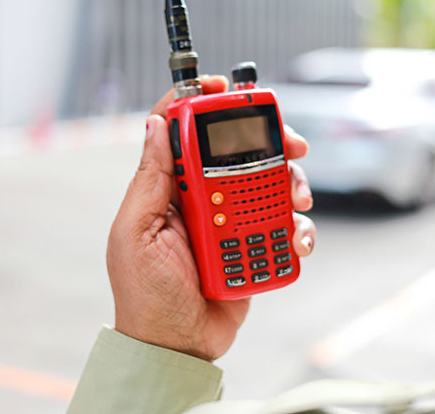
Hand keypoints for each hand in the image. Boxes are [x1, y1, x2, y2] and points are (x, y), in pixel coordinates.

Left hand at [107, 75, 316, 360]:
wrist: (175, 345)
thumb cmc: (146, 293)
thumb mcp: (135, 233)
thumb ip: (150, 179)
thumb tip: (157, 124)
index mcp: (169, 188)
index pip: (184, 133)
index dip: (200, 103)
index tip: (224, 90)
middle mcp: (202, 196)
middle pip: (237, 151)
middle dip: (267, 141)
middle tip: (292, 145)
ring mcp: (229, 219)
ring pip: (267, 183)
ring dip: (290, 184)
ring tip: (299, 200)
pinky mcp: (252, 242)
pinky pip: (280, 223)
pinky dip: (296, 226)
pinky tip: (296, 238)